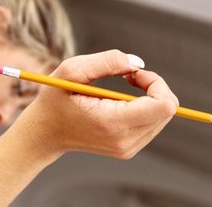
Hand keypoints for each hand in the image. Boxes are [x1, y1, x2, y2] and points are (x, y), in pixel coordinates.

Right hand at [20, 50, 178, 158]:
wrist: (45, 133)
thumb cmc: (55, 100)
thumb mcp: (71, 71)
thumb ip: (106, 61)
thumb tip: (138, 64)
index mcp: (112, 123)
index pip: (163, 106)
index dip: (156, 83)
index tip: (133, 74)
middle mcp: (124, 142)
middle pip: (167, 111)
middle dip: (153, 87)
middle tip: (128, 77)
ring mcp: (127, 149)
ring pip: (162, 118)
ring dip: (149, 97)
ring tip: (121, 90)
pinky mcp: (128, 149)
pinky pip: (152, 124)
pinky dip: (144, 108)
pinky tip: (121, 103)